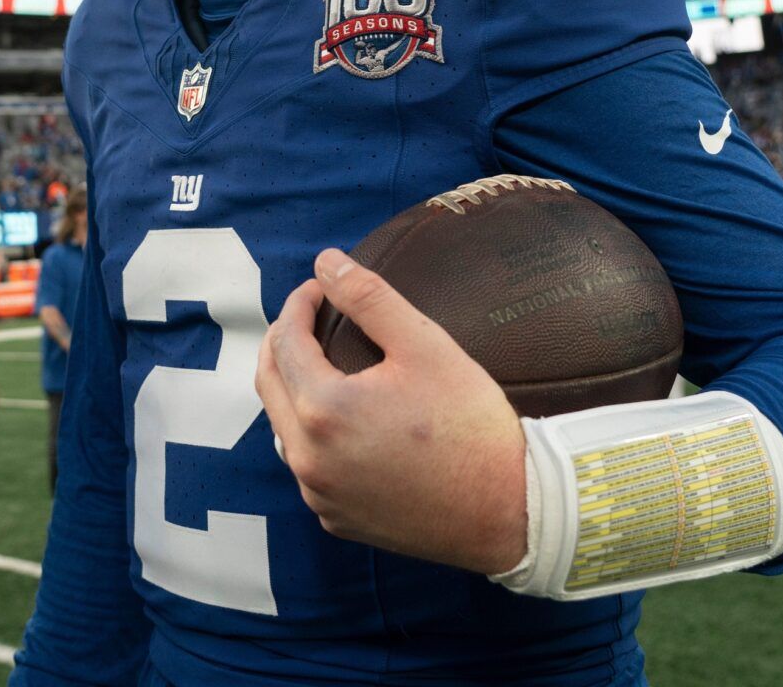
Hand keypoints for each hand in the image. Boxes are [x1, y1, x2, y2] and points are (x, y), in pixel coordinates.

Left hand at [255, 249, 527, 574]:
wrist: (512, 510)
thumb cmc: (471, 424)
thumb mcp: (424, 345)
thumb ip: (368, 297)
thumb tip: (325, 262)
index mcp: (322, 411)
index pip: (285, 342)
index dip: (298, 306)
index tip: (320, 288)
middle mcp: (308, 459)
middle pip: (269, 384)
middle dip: (283, 342)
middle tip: (309, 317)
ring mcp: (319, 494)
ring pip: (283, 428)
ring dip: (292, 389)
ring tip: (321, 362)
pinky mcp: (337, 520)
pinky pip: (307, 466)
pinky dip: (312, 434)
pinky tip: (342, 420)